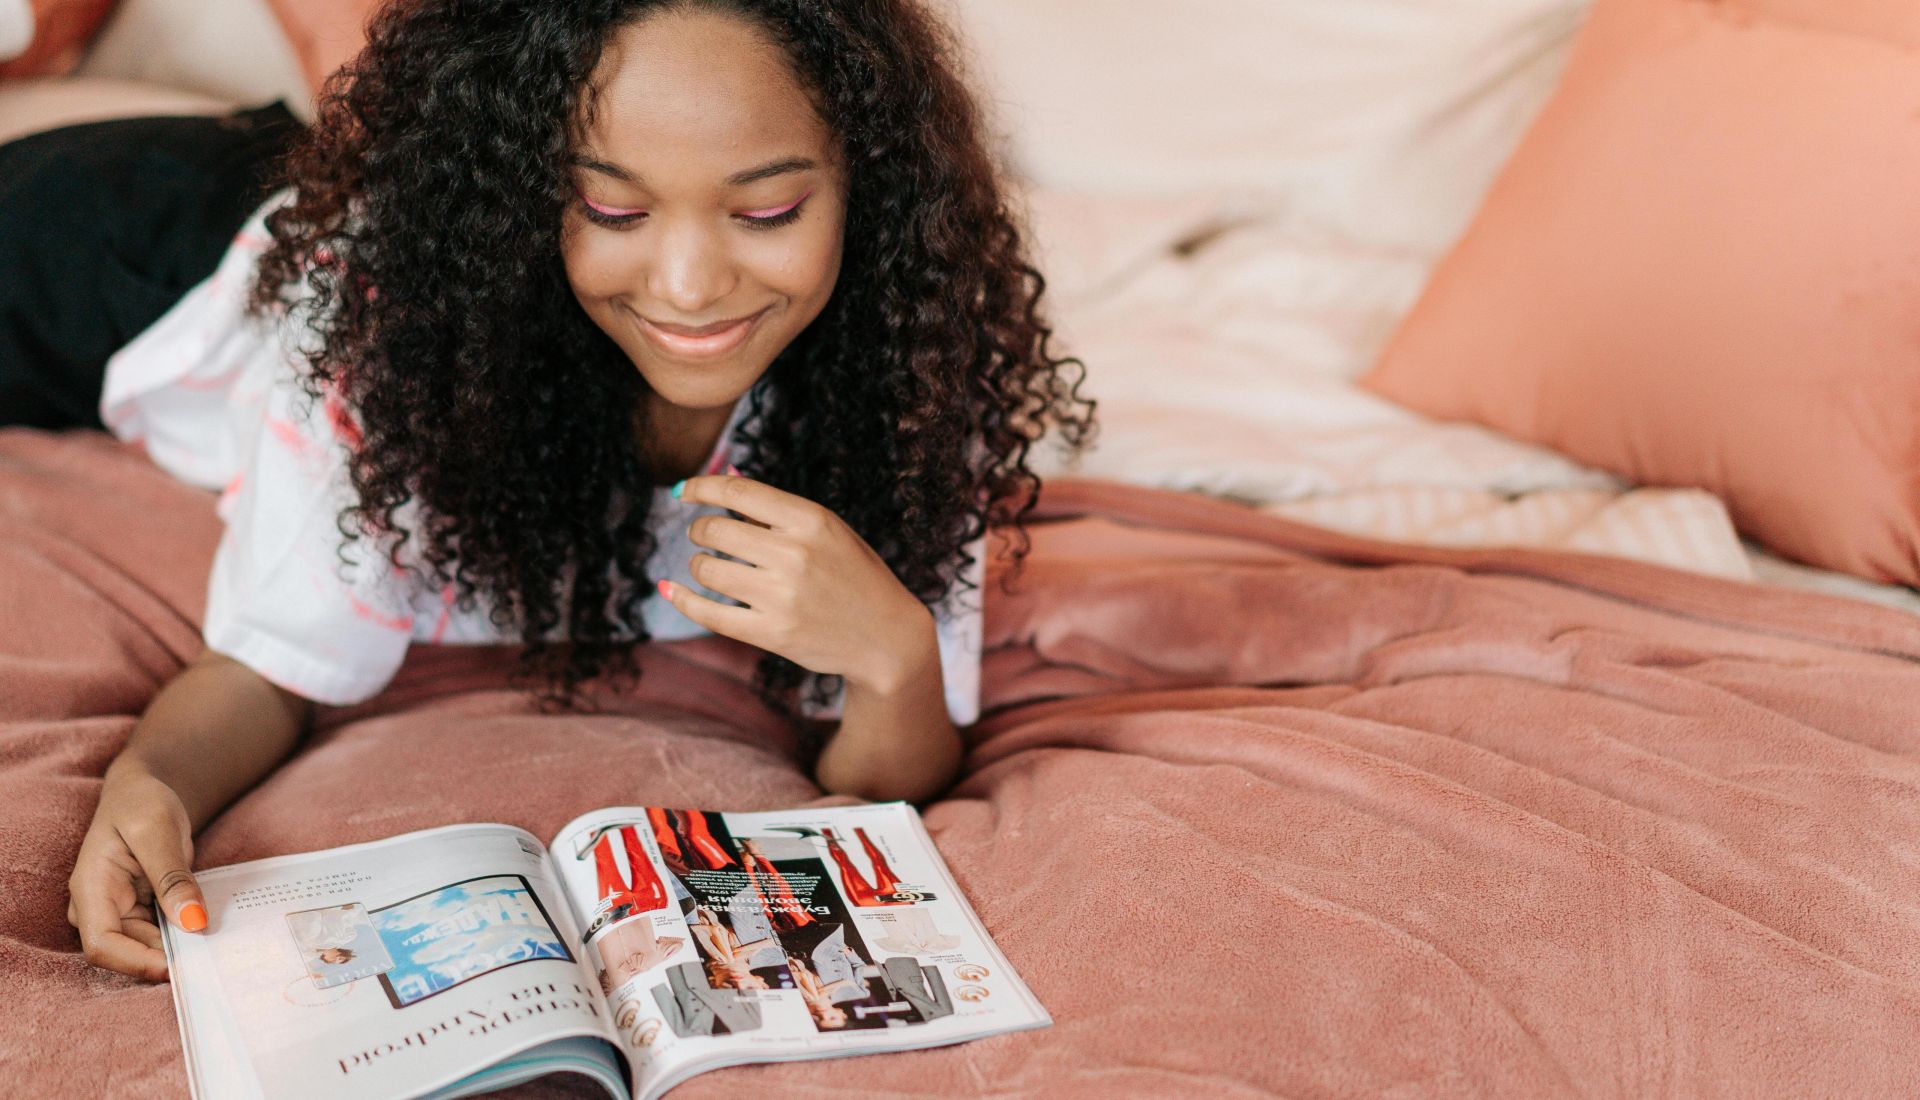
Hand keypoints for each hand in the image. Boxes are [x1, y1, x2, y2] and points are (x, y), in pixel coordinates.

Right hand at [66, 764, 208, 979]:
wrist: (142, 792)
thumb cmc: (142, 803)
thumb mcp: (158, 831)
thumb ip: (173, 877)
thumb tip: (193, 922)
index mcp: (91, 888)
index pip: (102, 944)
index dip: (137, 963)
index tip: (178, 968)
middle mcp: (98, 908)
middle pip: (128, 952)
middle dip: (168, 957)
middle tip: (214, 958)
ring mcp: (117, 912)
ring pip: (147, 948)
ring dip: (179, 949)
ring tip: (217, 947)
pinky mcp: (138, 912)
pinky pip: (160, 935)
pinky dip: (183, 936)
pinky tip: (209, 933)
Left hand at [661, 472, 935, 692]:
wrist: (885, 636)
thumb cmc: (855, 575)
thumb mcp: (829, 530)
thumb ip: (778, 508)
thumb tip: (723, 476)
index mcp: (811, 519)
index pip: (738, 491)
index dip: (700, 487)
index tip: (682, 491)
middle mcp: (795, 554)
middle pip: (715, 529)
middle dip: (700, 530)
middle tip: (703, 536)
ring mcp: (782, 596)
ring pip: (707, 568)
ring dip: (698, 564)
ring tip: (710, 566)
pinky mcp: (772, 633)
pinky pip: (709, 612)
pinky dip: (682, 598)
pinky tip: (671, 590)